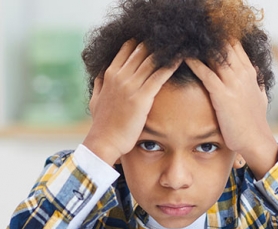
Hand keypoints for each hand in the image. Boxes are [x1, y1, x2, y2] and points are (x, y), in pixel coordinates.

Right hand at [83, 40, 180, 165]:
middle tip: (174, 38)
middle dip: (158, 43)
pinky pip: (159, 75)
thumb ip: (99, 84)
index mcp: (110, 74)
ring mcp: (130, 86)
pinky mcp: (141, 97)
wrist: (104, 141)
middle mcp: (120, 76)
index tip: (156, 39)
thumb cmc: (102, 124)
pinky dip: (171, 65)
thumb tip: (100, 75)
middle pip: (142, 50)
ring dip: (168, 50)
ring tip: (181, 43)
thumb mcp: (95, 100)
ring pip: (152, 60)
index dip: (142, 41)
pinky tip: (182, 58)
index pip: (128, 48)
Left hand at [185, 42, 277, 177]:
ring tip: (181, 38)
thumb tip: (257, 74)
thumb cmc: (255, 122)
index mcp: (250, 71)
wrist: (256, 140)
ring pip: (215, 54)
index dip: (220, 36)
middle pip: (224, 44)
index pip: (235, 44)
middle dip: (207, 36)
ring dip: (198, 45)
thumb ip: (257, 83)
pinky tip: (182, 56)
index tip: (205, 31)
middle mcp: (242, 72)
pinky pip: (206, 72)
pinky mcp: (222, 94)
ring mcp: (233, 82)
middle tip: (189, 30)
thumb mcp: (260, 97)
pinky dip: (193, 62)